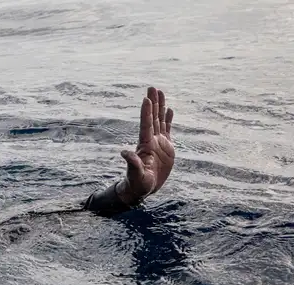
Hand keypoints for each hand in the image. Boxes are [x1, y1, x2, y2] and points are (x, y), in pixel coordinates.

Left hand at [118, 87, 174, 204]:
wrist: (143, 188)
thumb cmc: (138, 183)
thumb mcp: (136, 174)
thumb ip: (132, 163)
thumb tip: (124, 153)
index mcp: (145, 145)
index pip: (146, 125)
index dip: (146, 112)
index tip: (146, 99)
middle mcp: (151, 140)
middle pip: (153, 118)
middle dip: (153, 102)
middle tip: (152, 87)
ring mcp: (159, 142)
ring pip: (160, 120)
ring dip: (161, 106)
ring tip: (161, 92)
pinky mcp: (166, 147)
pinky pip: (168, 129)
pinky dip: (168, 119)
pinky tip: (170, 109)